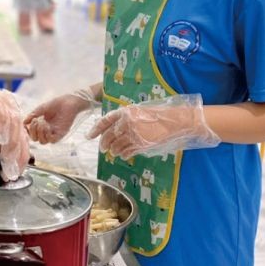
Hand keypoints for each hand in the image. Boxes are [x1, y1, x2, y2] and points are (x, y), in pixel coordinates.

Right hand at [0, 56, 29, 180]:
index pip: (20, 138)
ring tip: (8, 165)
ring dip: (11, 150)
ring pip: (14, 128)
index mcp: (10, 112)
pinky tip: (2, 144)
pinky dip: (4, 132)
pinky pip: (2, 117)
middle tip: (12, 174)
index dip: (19, 157)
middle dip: (17, 157)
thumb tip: (1, 158)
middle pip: (20, 135)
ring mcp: (2, 101)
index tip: (14, 172)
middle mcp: (10, 105)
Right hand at [24, 88, 96, 143]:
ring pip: (43, 142)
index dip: (28, 131)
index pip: (33, 134)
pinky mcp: (61, 134)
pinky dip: (47, 135)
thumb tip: (24, 122)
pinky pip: (52, 140)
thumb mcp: (41, 109)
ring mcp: (54, 133)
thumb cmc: (57, 104)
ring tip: (42, 122)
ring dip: (40, 133)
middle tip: (35, 121)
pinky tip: (47, 126)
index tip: (26, 124)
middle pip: (36, 140)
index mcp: (42, 126)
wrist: (69, 101)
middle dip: (33, 131)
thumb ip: (32, 115)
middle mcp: (47, 131)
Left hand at [87, 94, 219, 158]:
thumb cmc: (158, 114)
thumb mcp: (139, 111)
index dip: (95, 129)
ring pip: (117, 146)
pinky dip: (123, 154)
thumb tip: (113, 127)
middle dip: (104, 143)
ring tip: (113, 152)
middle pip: (109, 135)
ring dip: (114, 150)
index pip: (105, 121)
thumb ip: (126, 118)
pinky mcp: (141, 144)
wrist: (175, 120)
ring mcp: (134, 134)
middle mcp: (127, 122)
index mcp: (126, 111)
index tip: (89, 136)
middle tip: (102, 148)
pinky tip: (123, 155)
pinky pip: (127, 152)